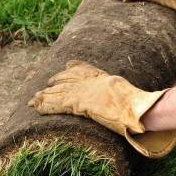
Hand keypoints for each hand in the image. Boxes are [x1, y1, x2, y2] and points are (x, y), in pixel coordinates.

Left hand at [28, 60, 175, 157]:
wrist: (137, 109)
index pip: (85, 70)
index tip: (67, 66)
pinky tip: (37, 107)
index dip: (74, 68)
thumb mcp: (134, 98)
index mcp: (105, 80)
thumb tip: (142, 107)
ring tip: (33, 100)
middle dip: (56, 82)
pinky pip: (58, 104)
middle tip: (45, 85)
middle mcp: (92, 83)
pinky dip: (47, 106)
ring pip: (60, 92)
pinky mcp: (79, 103)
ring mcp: (85, 92)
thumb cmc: (140, 107)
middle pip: (69, 80)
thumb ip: (129, 98)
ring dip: (45, 96)